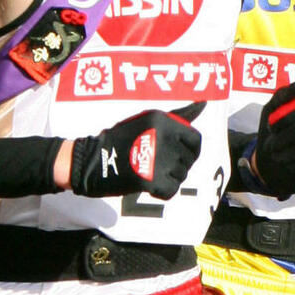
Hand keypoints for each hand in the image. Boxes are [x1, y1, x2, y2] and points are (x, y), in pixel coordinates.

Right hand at [67, 106, 200, 200]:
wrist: (91, 161)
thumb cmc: (119, 139)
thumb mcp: (147, 120)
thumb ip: (176, 116)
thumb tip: (204, 103)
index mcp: (162, 120)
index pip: (195, 139)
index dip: (191, 150)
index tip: (180, 154)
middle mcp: (163, 138)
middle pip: (188, 160)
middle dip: (176, 165)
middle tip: (157, 164)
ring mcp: (158, 160)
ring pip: (180, 176)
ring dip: (168, 178)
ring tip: (149, 172)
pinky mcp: (150, 180)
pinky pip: (170, 191)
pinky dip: (161, 192)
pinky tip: (147, 184)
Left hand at [249, 81, 294, 197]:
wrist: (282, 163)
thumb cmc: (279, 132)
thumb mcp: (274, 111)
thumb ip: (282, 96)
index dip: (284, 118)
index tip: (272, 128)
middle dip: (282, 139)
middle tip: (270, 147)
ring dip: (287, 154)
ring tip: (277, 156)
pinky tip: (290, 165)